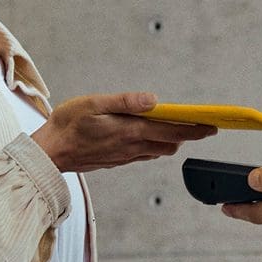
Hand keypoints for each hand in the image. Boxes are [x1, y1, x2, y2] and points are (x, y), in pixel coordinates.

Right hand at [31, 92, 214, 172]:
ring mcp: (124, 156)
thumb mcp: (94, 104)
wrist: (49, 153)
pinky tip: (150, 137)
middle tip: (202, 125)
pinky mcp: (117, 160)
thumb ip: (126, 102)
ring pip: (158, 151)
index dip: (195, 130)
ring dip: (171, 141)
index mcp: (130, 132)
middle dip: (188, 135)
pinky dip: (154, 146)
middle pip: (170, 144)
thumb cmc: (67, 125)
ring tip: (179, 128)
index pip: (172, 132)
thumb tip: (154, 100)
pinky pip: (143, 154)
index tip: (213, 126)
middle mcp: (131, 147)